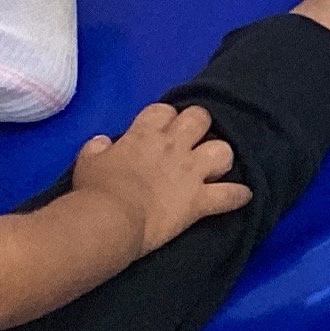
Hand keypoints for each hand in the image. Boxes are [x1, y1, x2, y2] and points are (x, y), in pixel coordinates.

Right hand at [68, 102, 249, 254]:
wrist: (109, 219)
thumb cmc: (94, 191)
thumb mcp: (88, 163)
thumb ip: (97, 148)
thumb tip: (102, 141)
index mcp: (144, 135)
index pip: (164, 110)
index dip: (167, 118)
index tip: (163, 129)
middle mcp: (173, 147)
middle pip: (200, 118)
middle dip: (200, 127)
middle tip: (193, 143)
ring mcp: (191, 172)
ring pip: (223, 150)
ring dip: (221, 158)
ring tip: (216, 168)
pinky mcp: (200, 199)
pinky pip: (230, 194)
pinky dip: (237, 196)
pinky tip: (242, 196)